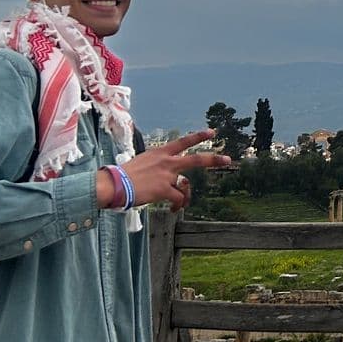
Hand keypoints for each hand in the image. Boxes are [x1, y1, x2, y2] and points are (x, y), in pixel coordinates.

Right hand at [98, 131, 230, 210]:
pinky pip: (178, 199)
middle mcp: (166, 161)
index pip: (183, 141)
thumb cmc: (122, 175)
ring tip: (181, 204)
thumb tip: (161, 174)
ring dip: (186, 196)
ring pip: (186, 185)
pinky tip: (174, 210)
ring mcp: (167, 175)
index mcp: (160, 153)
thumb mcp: (141, 162)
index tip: (211, 131)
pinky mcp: (164, 190)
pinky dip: (178, 206)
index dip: (198, 136)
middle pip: (196, 159)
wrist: (114, 184)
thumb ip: (155, 165)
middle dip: (214, 160)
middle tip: (228, 160)